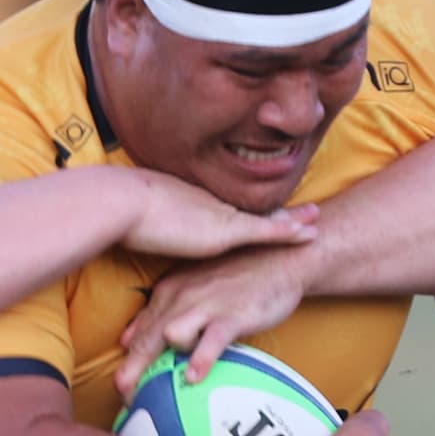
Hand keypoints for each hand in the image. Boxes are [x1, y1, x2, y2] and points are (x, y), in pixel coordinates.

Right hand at [115, 169, 316, 264]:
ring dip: (292, 221)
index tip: (265, 211)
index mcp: (191, 202)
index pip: (227, 208)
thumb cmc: (118, 211)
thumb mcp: (136, 217)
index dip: (249, 211)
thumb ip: (145, 224)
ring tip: (316, 221)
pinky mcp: (224, 232)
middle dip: (280, 212)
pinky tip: (310, 233)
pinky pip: (265, 232)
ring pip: (265, 219)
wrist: (120, 204)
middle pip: (251, 209)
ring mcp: (219, 217)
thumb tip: (136, 230)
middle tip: (307, 212)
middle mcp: (210, 206)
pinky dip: (288, 232)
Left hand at [119, 243, 317, 383]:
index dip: (127, 359)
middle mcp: (181, 298)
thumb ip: (162, 312)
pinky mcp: (233, 314)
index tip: (121, 387)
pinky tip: (194, 377)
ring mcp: (206, 305)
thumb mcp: (191, 288)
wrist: (279, 257)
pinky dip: (201, 358)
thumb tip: (128, 340)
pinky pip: (212, 339)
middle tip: (123, 395)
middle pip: (148, 338)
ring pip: (170, 335)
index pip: (139, 330)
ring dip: (163, 361)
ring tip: (158, 389)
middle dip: (132, 368)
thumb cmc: (236, 277)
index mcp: (169, 292)